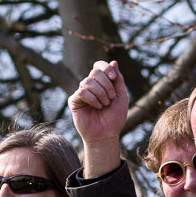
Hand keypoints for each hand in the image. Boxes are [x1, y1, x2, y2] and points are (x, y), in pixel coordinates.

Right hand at [66, 60, 129, 174]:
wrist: (106, 134)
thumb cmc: (114, 117)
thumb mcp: (121, 96)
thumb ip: (118, 79)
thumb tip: (114, 61)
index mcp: (101, 82)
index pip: (99, 66)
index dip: (106, 68)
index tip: (114, 78)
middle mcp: (90, 86)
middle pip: (94, 72)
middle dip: (106, 84)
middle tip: (111, 98)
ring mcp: (81, 93)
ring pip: (87, 81)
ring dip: (100, 93)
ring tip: (104, 105)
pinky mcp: (74, 101)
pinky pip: (82, 92)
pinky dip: (92, 99)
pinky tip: (97, 107)